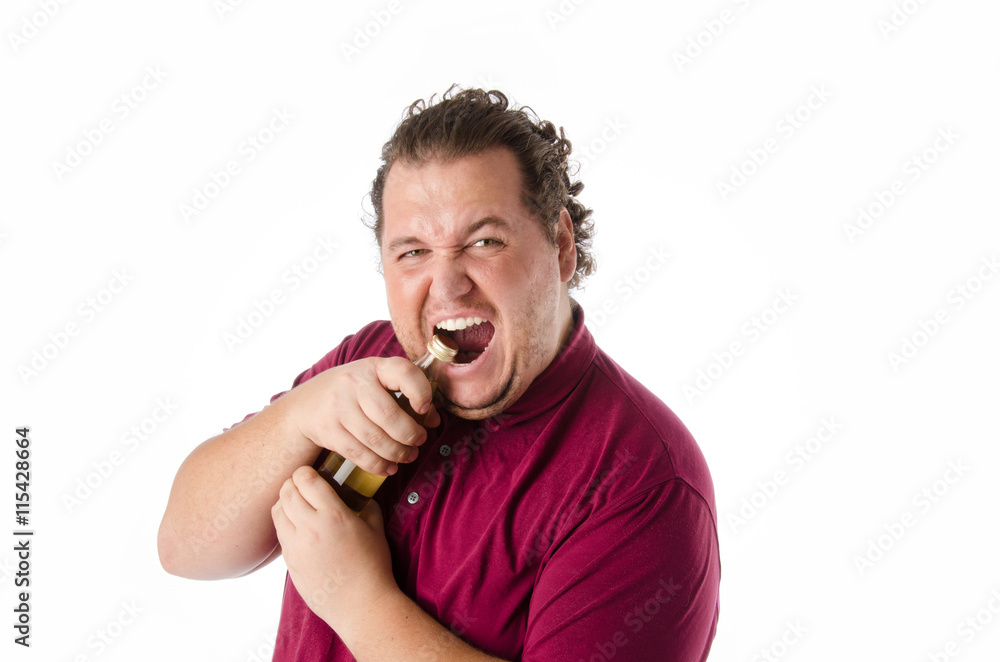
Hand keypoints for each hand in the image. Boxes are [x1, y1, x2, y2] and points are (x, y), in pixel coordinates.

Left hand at [271, 466, 398, 631]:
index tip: (313, 473)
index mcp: (333, 515)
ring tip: (298, 504)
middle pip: (287, 491)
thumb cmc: (372, 567)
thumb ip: (364, 503)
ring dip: (286, 502)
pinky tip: (299, 526)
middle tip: (304, 484)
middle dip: (294, 483)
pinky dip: (285, 522)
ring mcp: (295, 546)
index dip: (306, 471)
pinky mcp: (289, 562)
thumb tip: (355, 490)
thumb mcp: (375, 527)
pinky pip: (280, 532)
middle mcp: (309, 528)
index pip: (306, 479)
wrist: (361, 605)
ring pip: (277, 510)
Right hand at [287, 356, 440, 474]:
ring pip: (375, 439)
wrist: (305, 405)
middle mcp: (353, 384)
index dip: (420, 391)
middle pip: (389, 415)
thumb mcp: (375, 382)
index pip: (403, 372)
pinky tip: (388, 467)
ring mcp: (338, 407)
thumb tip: (433, 419)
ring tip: (407, 456)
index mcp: (373, 367)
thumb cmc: (351, 392)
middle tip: (419, 441)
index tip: (425, 408)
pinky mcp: (328, 431)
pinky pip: (359, 454)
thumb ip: (405, 394)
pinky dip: (378, 465)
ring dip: (397, 453)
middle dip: (410, 434)